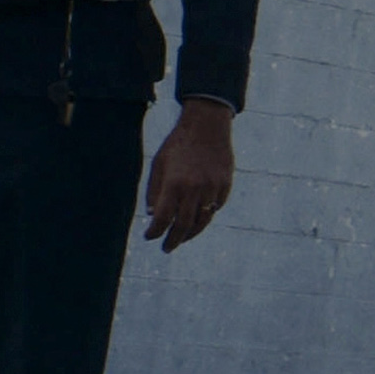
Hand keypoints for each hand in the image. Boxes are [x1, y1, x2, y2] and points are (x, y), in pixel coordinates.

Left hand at [144, 101, 237, 251]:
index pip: (163, 218)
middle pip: (183, 225)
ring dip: (190, 233)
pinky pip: (214, 208)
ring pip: (202, 220)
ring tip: (181, 238)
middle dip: (173, 240)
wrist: (208, 125)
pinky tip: (196, 217)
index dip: (155, 231)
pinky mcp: (225, 186)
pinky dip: (204, 215)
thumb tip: (153, 214)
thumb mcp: (159, 164)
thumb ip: (154, 190)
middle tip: (166, 248)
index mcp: (174, 183)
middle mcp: (194, 189)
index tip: (149, 237)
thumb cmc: (178, 144)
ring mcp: (213, 189)